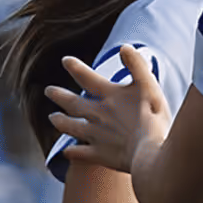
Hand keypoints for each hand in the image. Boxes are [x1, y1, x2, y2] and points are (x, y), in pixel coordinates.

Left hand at [46, 48, 168, 173]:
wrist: (152, 154)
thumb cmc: (154, 119)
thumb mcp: (150, 88)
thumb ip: (137, 66)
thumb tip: (125, 47)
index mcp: (109, 97)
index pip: (87, 77)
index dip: (75, 67)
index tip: (66, 61)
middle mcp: (97, 114)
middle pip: (72, 103)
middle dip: (59, 95)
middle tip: (48, 90)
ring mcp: (96, 135)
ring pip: (70, 127)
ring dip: (60, 121)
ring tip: (52, 117)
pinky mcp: (100, 155)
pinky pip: (80, 154)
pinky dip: (72, 153)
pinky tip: (67, 152)